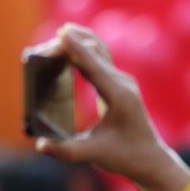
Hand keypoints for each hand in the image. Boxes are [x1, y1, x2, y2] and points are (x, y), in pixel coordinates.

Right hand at [30, 23, 189, 190]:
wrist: (150, 158)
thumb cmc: (124, 156)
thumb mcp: (94, 155)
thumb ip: (66, 151)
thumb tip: (40, 145)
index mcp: (119, 97)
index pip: (95, 67)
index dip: (77, 49)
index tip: (62, 32)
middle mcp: (123, 84)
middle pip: (96, 53)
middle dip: (73, 43)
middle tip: (48, 40)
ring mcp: (123, 81)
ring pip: (100, 51)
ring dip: (81, 42)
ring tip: (61, 33)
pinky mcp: (120, 83)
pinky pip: (101, 59)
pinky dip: (86, 50)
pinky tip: (73, 45)